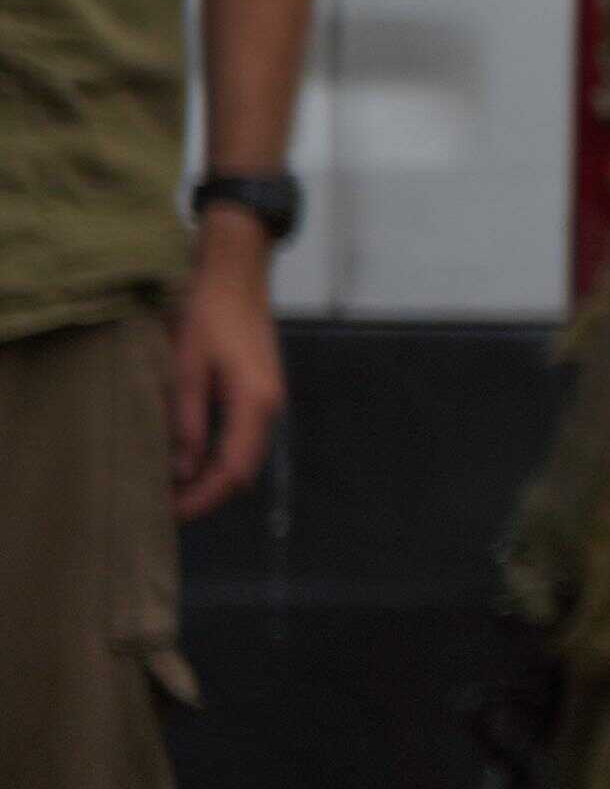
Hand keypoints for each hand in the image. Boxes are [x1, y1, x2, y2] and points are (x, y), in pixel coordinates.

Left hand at [167, 212, 285, 519]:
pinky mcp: (259, 391)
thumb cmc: (207, 311)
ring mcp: (268, 399)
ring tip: (169, 489)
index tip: (166, 516)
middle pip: (243, 471)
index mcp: (254, 402)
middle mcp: (269, 406)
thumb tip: (180, 471)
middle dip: (206, 496)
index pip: (232, 471)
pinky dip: (217, 457)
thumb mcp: (186, 365)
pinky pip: (242, 438)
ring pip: (243, 457)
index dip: (201, 500)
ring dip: (210, 478)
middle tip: (162, 510)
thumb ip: (185, 419)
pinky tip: (188, 458)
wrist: (236, 271)